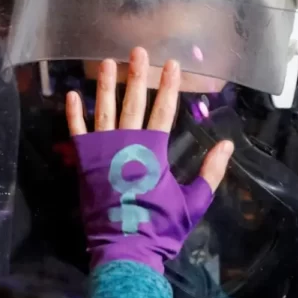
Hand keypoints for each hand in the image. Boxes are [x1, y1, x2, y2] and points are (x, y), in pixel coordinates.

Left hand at [66, 47, 232, 273]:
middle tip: (138, 51)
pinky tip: (71, 94)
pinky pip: (77, 133)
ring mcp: (102, 152)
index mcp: (153, 152)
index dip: (168, 87)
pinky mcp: (83, 162)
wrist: (124, 247)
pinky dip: (73, 114)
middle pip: (133, 103)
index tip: (172, 64)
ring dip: (105, 86)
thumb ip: (210, 172)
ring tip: (105, 62)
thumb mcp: (193, 202)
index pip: (163, 111)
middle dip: (137, 75)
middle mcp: (126, 145)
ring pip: (103, 111)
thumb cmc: (160, 226)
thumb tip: (226, 145)